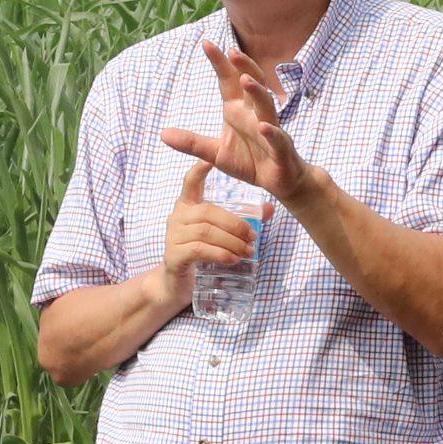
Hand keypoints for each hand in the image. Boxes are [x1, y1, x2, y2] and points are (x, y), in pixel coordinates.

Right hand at [157, 161, 257, 300]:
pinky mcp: (173, 256)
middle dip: (235, 224)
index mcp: (187, 206)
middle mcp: (177, 217)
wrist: (177, 284)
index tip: (210, 159)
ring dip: (232, 241)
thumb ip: (241, 221)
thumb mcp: (220, 234)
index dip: (199, 170)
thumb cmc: (200, 253)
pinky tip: (233, 259)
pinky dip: (220, 253)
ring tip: (248, 251)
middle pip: (208, 212)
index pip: (190, 182)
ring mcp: (172, 237)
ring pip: (206, 232)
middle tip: (254, 237)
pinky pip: (199, 250)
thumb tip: (269, 210)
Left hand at [158, 41, 307, 205]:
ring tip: (246, 80)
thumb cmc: (250, 161)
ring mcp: (271, 130)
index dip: (220, 63)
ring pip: (266, 106)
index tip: (206, 43)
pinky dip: (272, 132)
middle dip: (244, 67)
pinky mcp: (281, 151)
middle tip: (232, 51)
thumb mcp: (215, 153)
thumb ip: (192, 143)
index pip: (229, 82)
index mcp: (239, 111)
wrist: (279, 181)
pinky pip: (277, 139)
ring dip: (257, 92)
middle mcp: (255, 115)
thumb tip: (162, 134)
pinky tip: (264, 126)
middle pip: (252, 85)